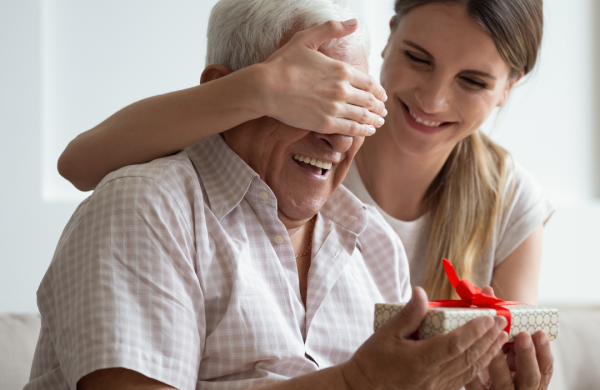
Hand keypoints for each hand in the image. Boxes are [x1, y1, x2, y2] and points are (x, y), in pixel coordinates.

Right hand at [258, 19, 386, 136]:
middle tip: (382, 111)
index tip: (382, 96)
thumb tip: (354, 22)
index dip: (378, 91)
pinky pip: (351, 129)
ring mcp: (334, 108)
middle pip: (369, 101)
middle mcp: (342, 90)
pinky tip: (368, 131)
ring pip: (363, 116)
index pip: (369, 83)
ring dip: (374, 120)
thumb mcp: (306, 39)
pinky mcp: (325, 124)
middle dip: (378, 107)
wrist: (265, 88)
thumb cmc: (283, 63)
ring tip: (378, 122)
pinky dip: (363, 130)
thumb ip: (331, 29)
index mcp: (341, 70)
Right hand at [341, 287, 508, 389]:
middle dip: (488, 339)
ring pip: (469, 371)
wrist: (363, 387)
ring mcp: (435, 387)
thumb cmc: (373, 359)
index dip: (474, 330)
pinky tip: (485, 358)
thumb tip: (421, 292)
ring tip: (501, 338)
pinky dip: (478, 368)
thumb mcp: (387, 332)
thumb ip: (409, 314)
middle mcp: (431, 376)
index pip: (454, 344)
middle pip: (468, 357)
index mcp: (419, 360)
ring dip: (488, 353)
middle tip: (502, 322)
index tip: (488, 317)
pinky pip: (463, 380)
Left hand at [465, 284, 553, 389]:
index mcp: (534, 374)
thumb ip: (503, 320)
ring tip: (493, 350)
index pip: (546, 366)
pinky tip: (472, 367)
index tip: (538, 332)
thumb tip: (486, 290)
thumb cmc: (499, 353)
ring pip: (505, 384)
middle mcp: (521, 387)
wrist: (484, 379)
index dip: (543, 351)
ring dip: (500, 366)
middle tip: (521, 335)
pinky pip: (478, 389)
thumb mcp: (508, 341)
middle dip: (527, 356)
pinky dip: (476, 379)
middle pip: (530, 377)